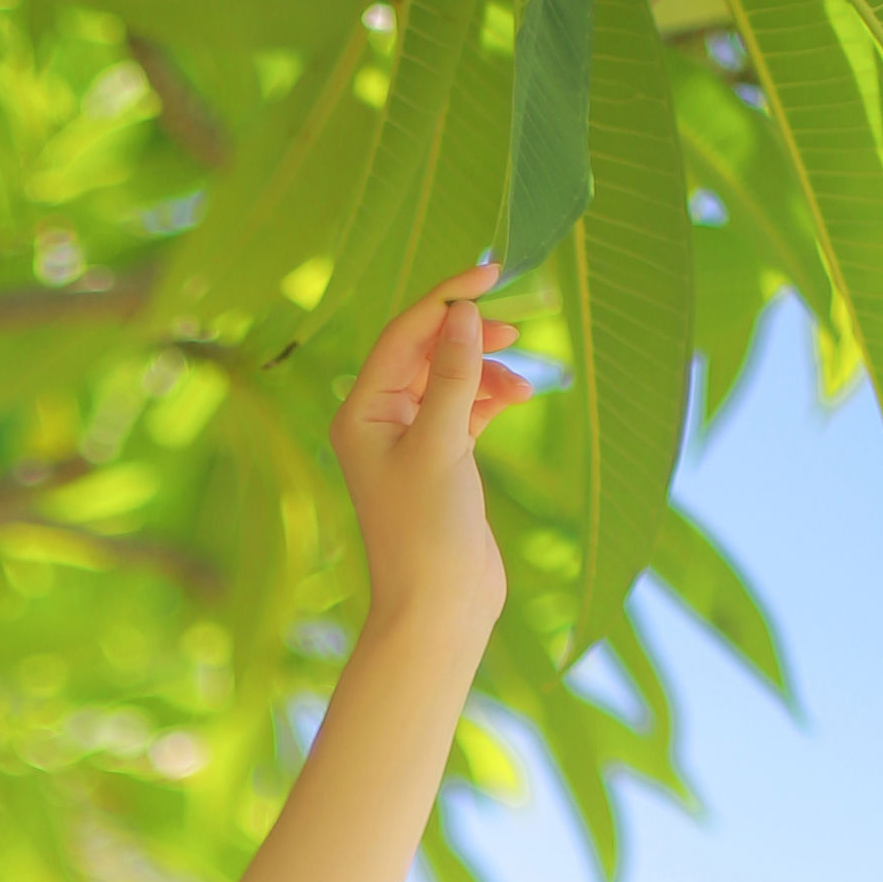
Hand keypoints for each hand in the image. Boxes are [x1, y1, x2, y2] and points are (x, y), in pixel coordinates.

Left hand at [330, 262, 529, 646]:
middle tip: (514, 329)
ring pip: (449, 378)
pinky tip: (517, 398)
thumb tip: (464, 312)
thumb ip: (454, 375)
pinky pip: (464, 407)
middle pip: (425, 350)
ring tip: (521, 385)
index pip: (404, 333)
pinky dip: (489, 397)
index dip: (446, 298)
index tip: (492, 273)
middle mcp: (379, 421)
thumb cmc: (428, 532)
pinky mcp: (441, 461)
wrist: (438, 608)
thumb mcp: (443, 444)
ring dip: (485, 370)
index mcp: (361, 412)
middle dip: (468, 335)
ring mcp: (410, 441)